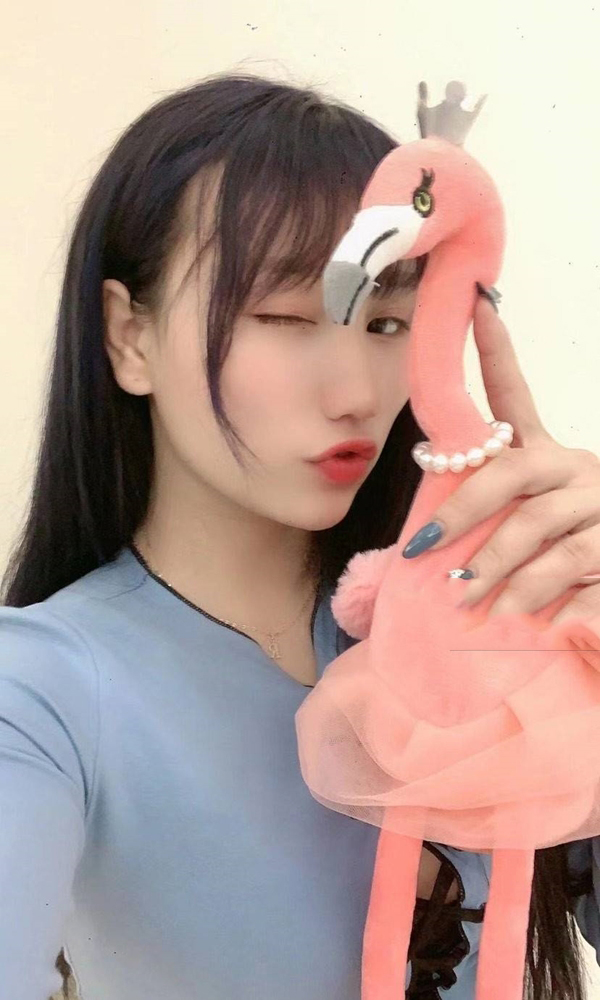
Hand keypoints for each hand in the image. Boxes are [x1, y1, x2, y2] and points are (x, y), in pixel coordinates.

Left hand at [407, 294, 599, 624]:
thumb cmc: (561, 555)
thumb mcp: (520, 529)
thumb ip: (484, 525)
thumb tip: (420, 540)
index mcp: (545, 454)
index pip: (516, 394)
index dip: (498, 349)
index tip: (478, 303)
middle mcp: (574, 466)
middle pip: (510, 470)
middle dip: (462, 509)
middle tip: (423, 548)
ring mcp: (598, 502)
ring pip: (535, 524)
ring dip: (493, 564)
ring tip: (462, 598)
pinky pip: (568, 564)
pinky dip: (534, 593)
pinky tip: (514, 617)